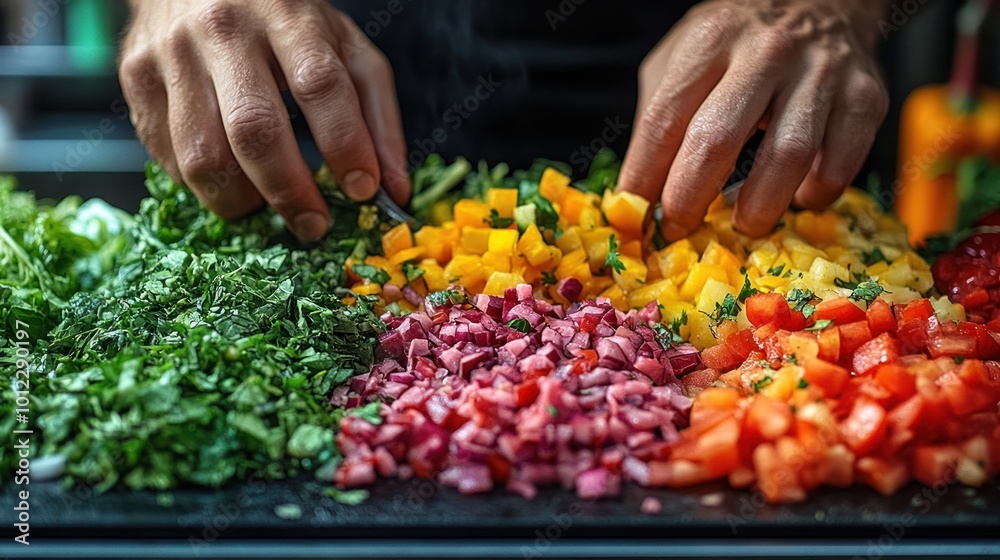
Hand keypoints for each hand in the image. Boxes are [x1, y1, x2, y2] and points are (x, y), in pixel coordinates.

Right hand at [119, 0, 409, 241]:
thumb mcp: (344, 49)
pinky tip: (230, 179)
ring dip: (242, 202)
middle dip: (290, 192)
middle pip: (254, 130)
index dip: (344, 145)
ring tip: (267, 206)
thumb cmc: (283, 22)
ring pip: (203, 155)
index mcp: (287, 14)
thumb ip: (376, 116)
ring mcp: (171, 54)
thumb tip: (392, 191)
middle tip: (314, 225)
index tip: (363, 191)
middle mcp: (222, 29)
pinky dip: (204, 187)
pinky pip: (169, 158)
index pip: (319, 85)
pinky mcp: (135, 79)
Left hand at [618, 0, 888, 239]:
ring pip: (787, 157)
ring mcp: (821, 72)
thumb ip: (661, 116)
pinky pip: (839, 165)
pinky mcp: (865, 96)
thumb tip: (638, 193)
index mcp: (711, 41)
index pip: (663, 119)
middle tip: (679, 229)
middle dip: (689, 199)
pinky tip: (796, 195)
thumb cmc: (738, 45)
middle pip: (717, 140)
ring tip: (743, 223)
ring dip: (758, 207)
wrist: (821, 1)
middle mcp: (766, 51)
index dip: (644, 176)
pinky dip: (815, 194)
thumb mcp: (684, 58)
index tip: (635, 214)